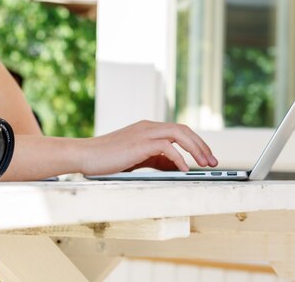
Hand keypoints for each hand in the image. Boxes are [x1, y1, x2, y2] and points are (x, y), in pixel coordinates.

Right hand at [81, 120, 217, 175]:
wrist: (84, 155)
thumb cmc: (106, 159)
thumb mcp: (136, 159)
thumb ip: (155, 160)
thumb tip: (177, 167)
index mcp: (147, 128)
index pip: (179, 130)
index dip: (197, 143)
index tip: (207, 158)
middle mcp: (147, 127)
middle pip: (184, 130)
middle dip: (202, 146)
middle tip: (213, 162)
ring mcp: (143, 133)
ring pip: (179, 134)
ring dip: (196, 149)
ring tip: (204, 165)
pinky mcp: (139, 143)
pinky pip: (167, 146)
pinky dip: (179, 158)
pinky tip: (184, 170)